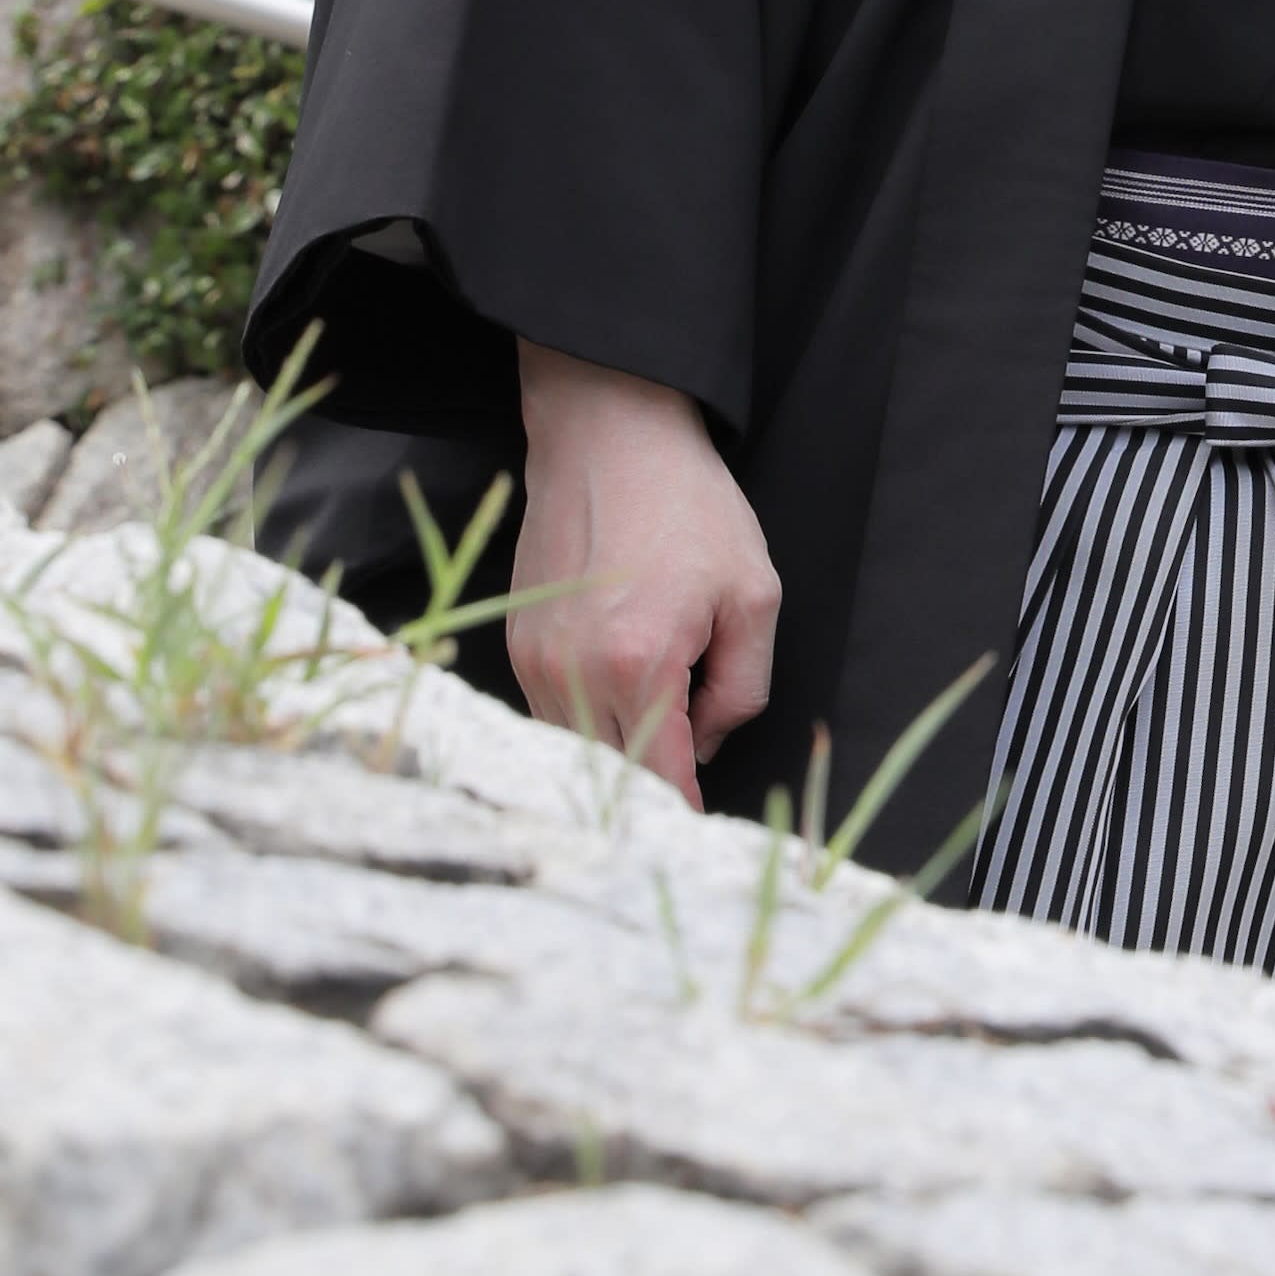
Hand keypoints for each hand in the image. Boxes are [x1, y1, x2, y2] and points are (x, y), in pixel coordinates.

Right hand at [508, 346, 779, 804]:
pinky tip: (621, 703)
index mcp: (639, 663)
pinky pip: (551, 715)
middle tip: (681, 805)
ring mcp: (536, 662)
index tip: (696, 838)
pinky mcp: (519, 645)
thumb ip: (743, 687)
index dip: (681, 814)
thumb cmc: (690, 507)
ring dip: (614, 757)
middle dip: (649, 793)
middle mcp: (574, 673)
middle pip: (610, 774)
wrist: (610, 437)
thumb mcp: (754, 593)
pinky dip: (586, 724)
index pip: (658, 780)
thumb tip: (708, 745)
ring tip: (656, 748)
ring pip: (575, 750)